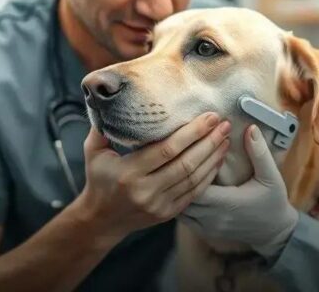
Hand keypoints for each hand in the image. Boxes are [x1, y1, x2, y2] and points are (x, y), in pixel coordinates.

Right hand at [75, 112, 230, 238]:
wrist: (100, 220)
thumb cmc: (98, 179)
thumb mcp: (93, 151)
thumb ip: (102, 126)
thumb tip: (111, 97)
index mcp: (129, 172)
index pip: (166, 150)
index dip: (192, 132)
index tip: (209, 117)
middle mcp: (146, 191)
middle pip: (185, 163)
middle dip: (208, 142)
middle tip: (223, 123)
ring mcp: (159, 204)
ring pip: (193, 178)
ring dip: (213, 157)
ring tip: (225, 138)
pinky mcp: (168, 213)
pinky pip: (194, 193)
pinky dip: (208, 175)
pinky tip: (217, 159)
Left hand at [179, 125, 298, 258]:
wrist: (274, 232)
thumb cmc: (273, 201)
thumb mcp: (271, 175)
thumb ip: (259, 153)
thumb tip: (250, 128)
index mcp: (228, 202)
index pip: (196, 184)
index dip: (190, 168)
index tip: (190, 150)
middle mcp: (214, 218)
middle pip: (182, 196)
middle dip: (179, 178)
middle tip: (177, 157)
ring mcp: (208, 228)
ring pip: (180, 209)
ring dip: (177, 192)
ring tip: (176, 172)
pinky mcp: (205, 233)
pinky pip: (185, 219)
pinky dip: (181, 204)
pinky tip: (181, 189)